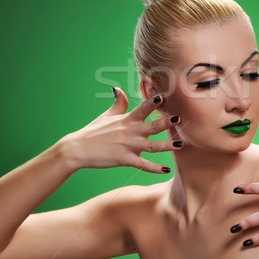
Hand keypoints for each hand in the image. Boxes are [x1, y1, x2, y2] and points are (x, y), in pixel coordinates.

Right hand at [57, 87, 182, 172]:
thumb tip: (118, 88)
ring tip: (180, 144)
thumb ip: (118, 103)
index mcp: (127, 119)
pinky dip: (155, 168)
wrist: (77, 149)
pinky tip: (166, 170)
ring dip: (167, 145)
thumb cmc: (93, 132)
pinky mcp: (124, 159)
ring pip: (152, 145)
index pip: (144, 108)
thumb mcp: (106, 115)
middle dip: (166, 122)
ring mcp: (128, 145)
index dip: (154, 101)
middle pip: (152, 125)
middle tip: (180, 118)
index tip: (166, 96)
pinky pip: (143, 164)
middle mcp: (130, 131)